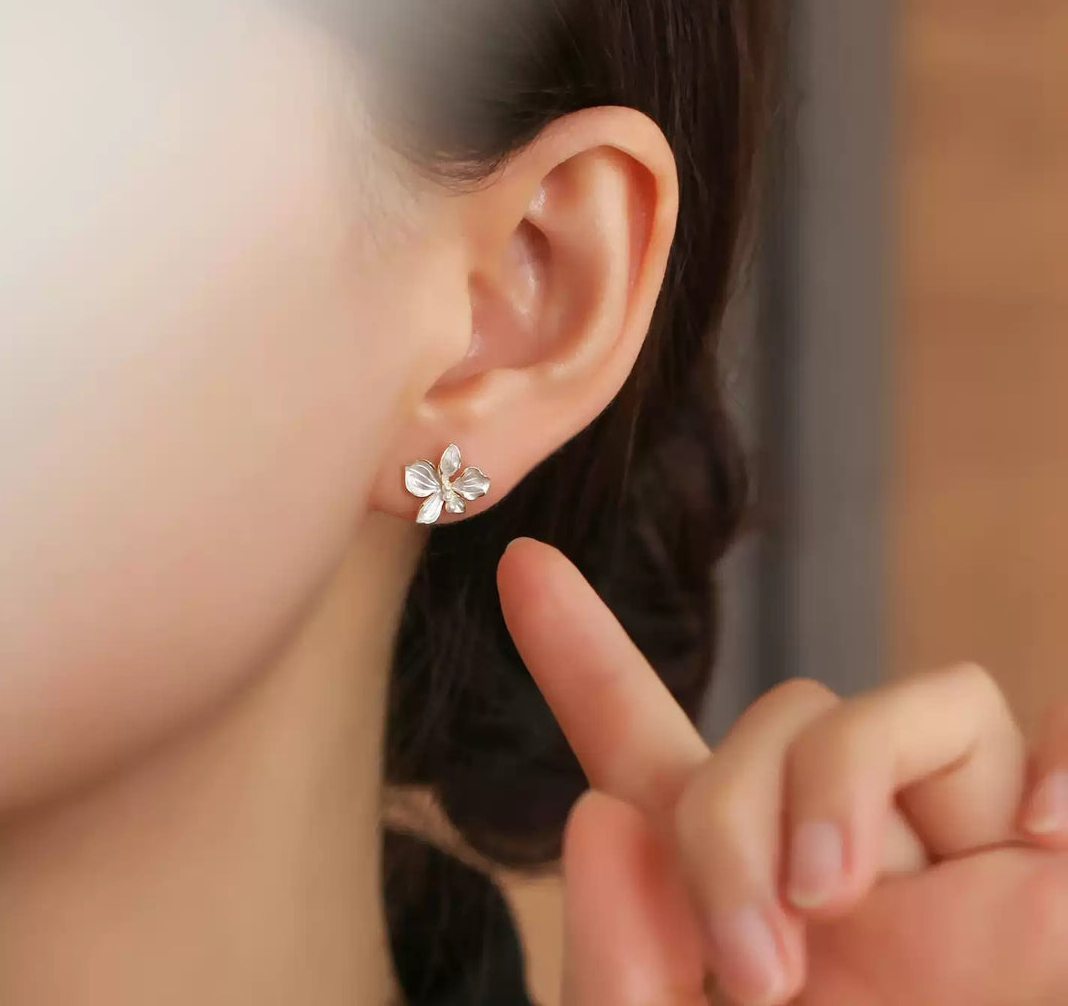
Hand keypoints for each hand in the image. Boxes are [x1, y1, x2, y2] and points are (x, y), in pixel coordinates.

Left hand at [497, 538, 1067, 1004]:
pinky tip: (1040, 843)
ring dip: (841, 777)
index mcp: (739, 898)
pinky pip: (1039, 737)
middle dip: (727, 810)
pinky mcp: (1052, 877)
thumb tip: (599, 811)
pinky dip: (1054, 763)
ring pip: (887, 706)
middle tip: (751, 967)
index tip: (523, 571)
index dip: (583, 653)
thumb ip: (620, 973)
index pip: (646, 744)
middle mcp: (841, 858)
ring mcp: (953, 857)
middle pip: (772, 721)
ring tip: (840, 899)